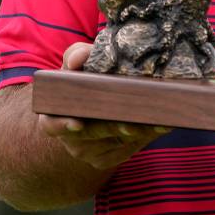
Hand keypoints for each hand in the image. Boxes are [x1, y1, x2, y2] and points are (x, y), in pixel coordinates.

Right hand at [36, 42, 168, 169]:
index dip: (63, 125)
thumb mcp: (78, 64)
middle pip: (96, 133)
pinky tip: (163, 124)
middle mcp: (70, 137)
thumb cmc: (84, 79)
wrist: (94, 105)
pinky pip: (129, 148)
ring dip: (140, 131)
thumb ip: (77, 55)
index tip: (77, 124)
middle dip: (116, 127)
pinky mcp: (107, 158)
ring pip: (117, 141)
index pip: (52, 124)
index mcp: (55, 115)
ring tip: (161, 119)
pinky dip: (147, 136)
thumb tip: (75, 61)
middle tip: (134, 123)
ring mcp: (88, 151)